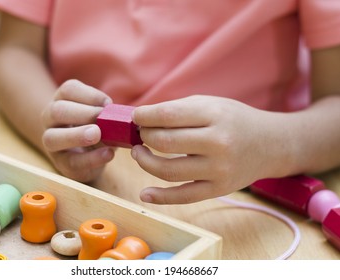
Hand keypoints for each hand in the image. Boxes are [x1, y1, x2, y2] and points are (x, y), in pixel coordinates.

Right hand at [41, 80, 114, 182]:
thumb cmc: (96, 128)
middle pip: (57, 111)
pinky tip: (108, 154)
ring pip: (52, 138)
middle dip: (81, 114)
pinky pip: (71, 161)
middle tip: (101, 118)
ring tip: (97, 135)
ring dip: (76, 135)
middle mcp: (50, 119)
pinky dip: (91, 158)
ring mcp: (50, 142)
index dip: (89, 95)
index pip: (68, 89)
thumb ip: (108, 114)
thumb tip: (121, 115)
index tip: (108, 104)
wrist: (89, 157)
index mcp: (61, 100)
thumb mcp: (101, 118)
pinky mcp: (61, 163)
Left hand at [131, 95, 292, 203]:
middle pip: (165, 142)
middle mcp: (218, 142)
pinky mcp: (219, 189)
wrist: (271, 144)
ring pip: (169, 170)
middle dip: (145, 137)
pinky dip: (160, 197)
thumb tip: (142, 120)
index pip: (168, 115)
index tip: (136, 117)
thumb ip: (178, 110)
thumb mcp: (211, 104)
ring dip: (145, 162)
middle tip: (141, 134)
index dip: (145, 116)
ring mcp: (219, 169)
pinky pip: (184, 196)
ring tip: (139, 153)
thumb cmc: (234, 120)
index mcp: (214, 115)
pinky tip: (145, 194)